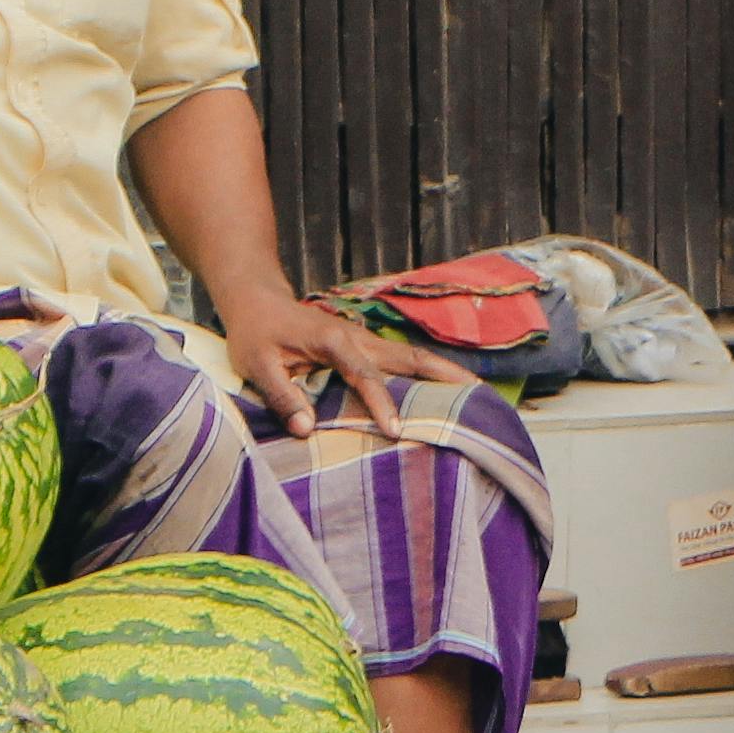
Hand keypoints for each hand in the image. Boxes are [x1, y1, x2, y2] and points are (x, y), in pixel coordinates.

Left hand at [208, 281, 474, 441]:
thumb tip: (307, 430)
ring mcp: (365, 341)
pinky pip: (403, 361)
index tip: (397, 430)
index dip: (382, 403)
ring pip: (413, 356)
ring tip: (475, 393)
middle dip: (444, 375)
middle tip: (477, 395)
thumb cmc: (256, 335)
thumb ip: (282, 396)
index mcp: (334, 341)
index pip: (366, 376)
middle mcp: (358, 338)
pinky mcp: (365, 347)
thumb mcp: (258, 366)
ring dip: (443, 373)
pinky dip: (427, 373)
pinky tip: (443, 391)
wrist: (258, 302)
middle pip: (410, 356)